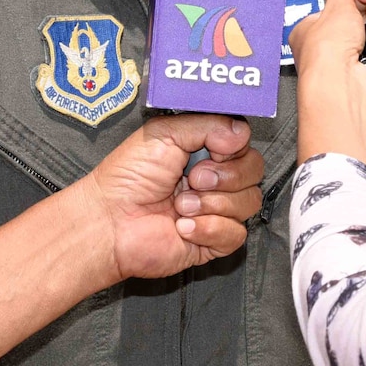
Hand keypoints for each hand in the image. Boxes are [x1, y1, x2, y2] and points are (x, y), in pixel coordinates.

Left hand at [84, 114, 264, 282]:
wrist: (111, 221)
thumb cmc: (127, 177)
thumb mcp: (164, 133)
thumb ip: (208, 125)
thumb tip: (241, 133)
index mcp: (205, 151)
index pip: (244, 143)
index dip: (233, 148)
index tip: (212, 150)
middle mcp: (215, 179)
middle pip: (254, 170)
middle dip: (225, 176)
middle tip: (194, 179)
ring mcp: (217, 210)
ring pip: (249, 201)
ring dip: (211, 203)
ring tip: (180, 205)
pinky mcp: (214, 240)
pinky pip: (236, 233)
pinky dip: (208, 228)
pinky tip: (182, 226)